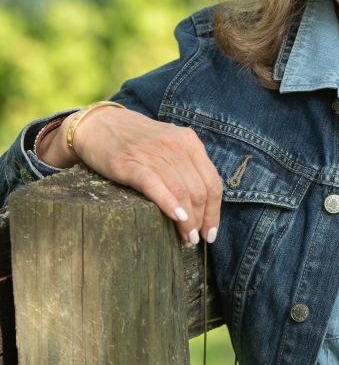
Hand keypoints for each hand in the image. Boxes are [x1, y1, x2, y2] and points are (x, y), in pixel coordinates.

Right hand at [40, 106, 221, 245]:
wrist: (99, 124)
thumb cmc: (138, 140)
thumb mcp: (170, 144)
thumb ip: (187, 165)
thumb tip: (203, 206)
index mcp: (189, 142)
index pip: (212, 182)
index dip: (214, 211)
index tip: (211, 232)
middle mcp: (175, 145)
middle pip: (199, 190)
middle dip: (201, 220)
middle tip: (196, 240)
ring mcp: (152, 153)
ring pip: (180, 191)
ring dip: (187, 221)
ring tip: (185, 239)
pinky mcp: (128, 163)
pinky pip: (154, 185)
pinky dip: (168, 203)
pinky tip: (176, 218)